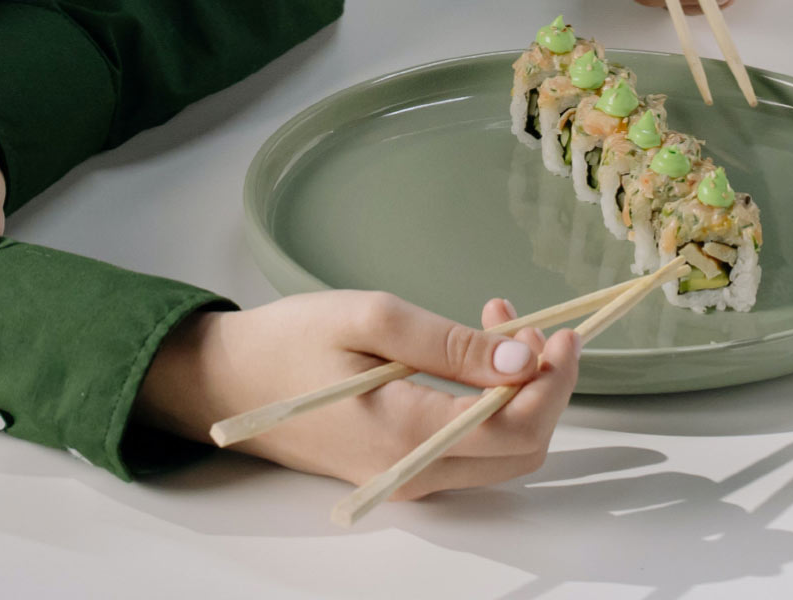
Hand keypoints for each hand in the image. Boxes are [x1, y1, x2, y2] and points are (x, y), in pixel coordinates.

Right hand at [137, 291, 580, 497]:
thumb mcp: (372, 318)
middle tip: (527, 320)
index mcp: (408, 435)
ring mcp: (409, 474)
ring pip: (501, 448)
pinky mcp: (403, 464)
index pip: (518, 427)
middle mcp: (416, 470)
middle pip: (522, 446)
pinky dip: (488, 399)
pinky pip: (470, 444)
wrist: (226, 381)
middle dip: (541, 381)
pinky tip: (472, 350)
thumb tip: (525, 357)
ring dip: (516, 387)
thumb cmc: (290, 342)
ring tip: (494, 320)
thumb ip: (453, 343)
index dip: (555, 381)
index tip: (566, 331)